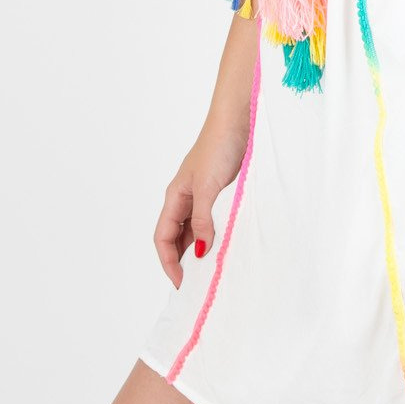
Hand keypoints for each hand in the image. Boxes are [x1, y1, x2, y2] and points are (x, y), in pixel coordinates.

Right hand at [153, 122, 247, 288]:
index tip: (182, 283)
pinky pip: (218, 220)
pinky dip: (222, 234)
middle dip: (186, 261)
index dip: (169, 262)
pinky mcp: (225, 192)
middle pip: (179, 238)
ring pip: (200, 230)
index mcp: (175, 197)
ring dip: (206, 249)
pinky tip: (232, 244)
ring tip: (217, 269)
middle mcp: (188, 198)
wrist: (241, 119)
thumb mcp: (207, 187)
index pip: (163, 238)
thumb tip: (202, 251)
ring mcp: (207, 196)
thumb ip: (203, 219)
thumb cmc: (218, 146)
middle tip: (200, 284)